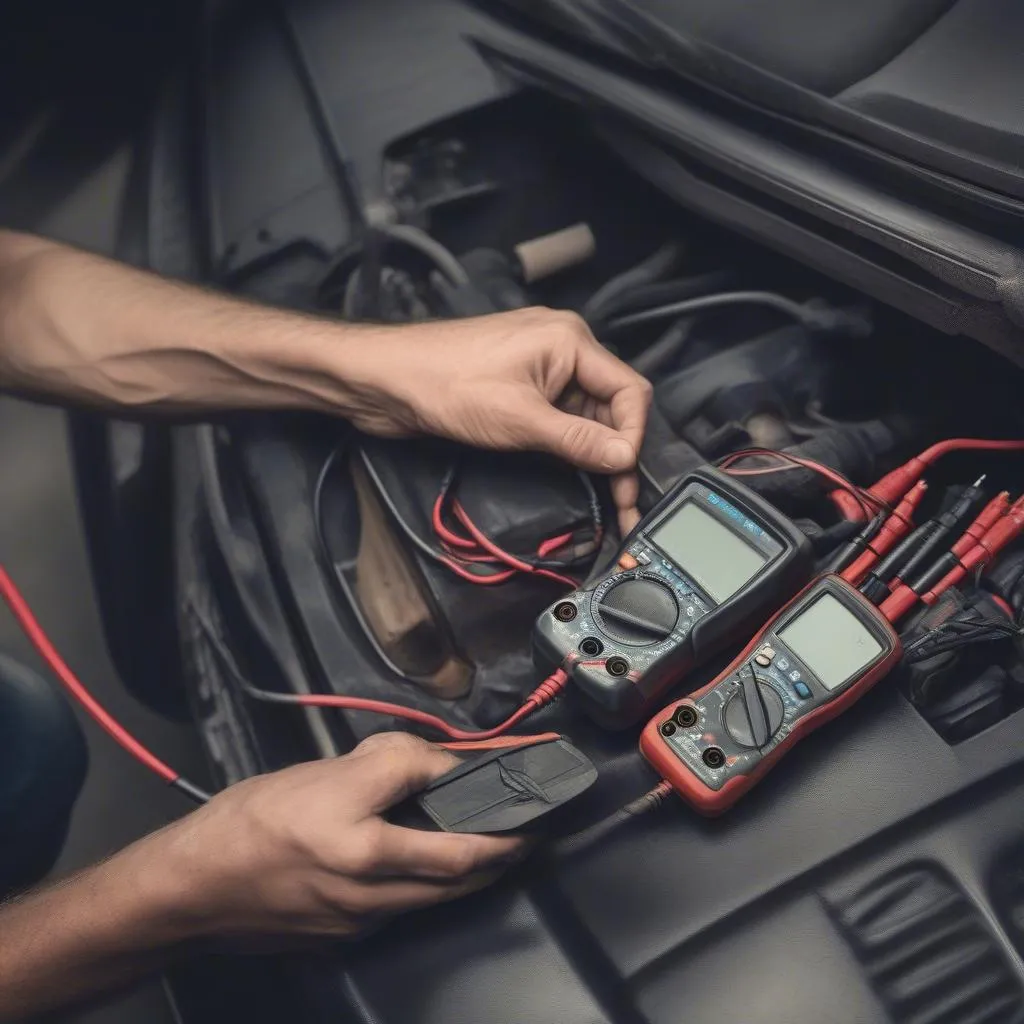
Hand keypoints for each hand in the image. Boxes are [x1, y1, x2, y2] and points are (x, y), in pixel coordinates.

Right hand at [152, 733, 524, 938]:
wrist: (192, 891)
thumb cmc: (251, 819)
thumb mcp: (319, 772)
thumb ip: (383, 762)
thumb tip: (431, 760)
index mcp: (364, 841)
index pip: (447, 809)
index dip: (490, 792)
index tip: (525, 784)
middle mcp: (370, 888)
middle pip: (461, 872)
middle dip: (505, 852)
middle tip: (530, 832)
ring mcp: (361, 921)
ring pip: (437, 896)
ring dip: (473, 873)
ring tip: (496, 847)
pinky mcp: (347, 939)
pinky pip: (404, 909)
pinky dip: (429, 887)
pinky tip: (432, 868)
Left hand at [346, 308, 651, 533]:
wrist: (384, 380)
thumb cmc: (443, 384)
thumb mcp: (519, 420)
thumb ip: (577, 440)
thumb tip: (625, 457)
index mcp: (570, 341)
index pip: (630, 390)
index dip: (634, 436)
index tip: (626, 475)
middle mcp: (562, 350)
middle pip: (612, 406)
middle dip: (618, 452)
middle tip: (623, 501)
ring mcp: (540, 370)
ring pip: (586, 416)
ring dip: (594, 454)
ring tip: (607, 498)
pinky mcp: (520, 389)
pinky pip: (559, 418)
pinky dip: (569, 446)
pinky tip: (576, 473)